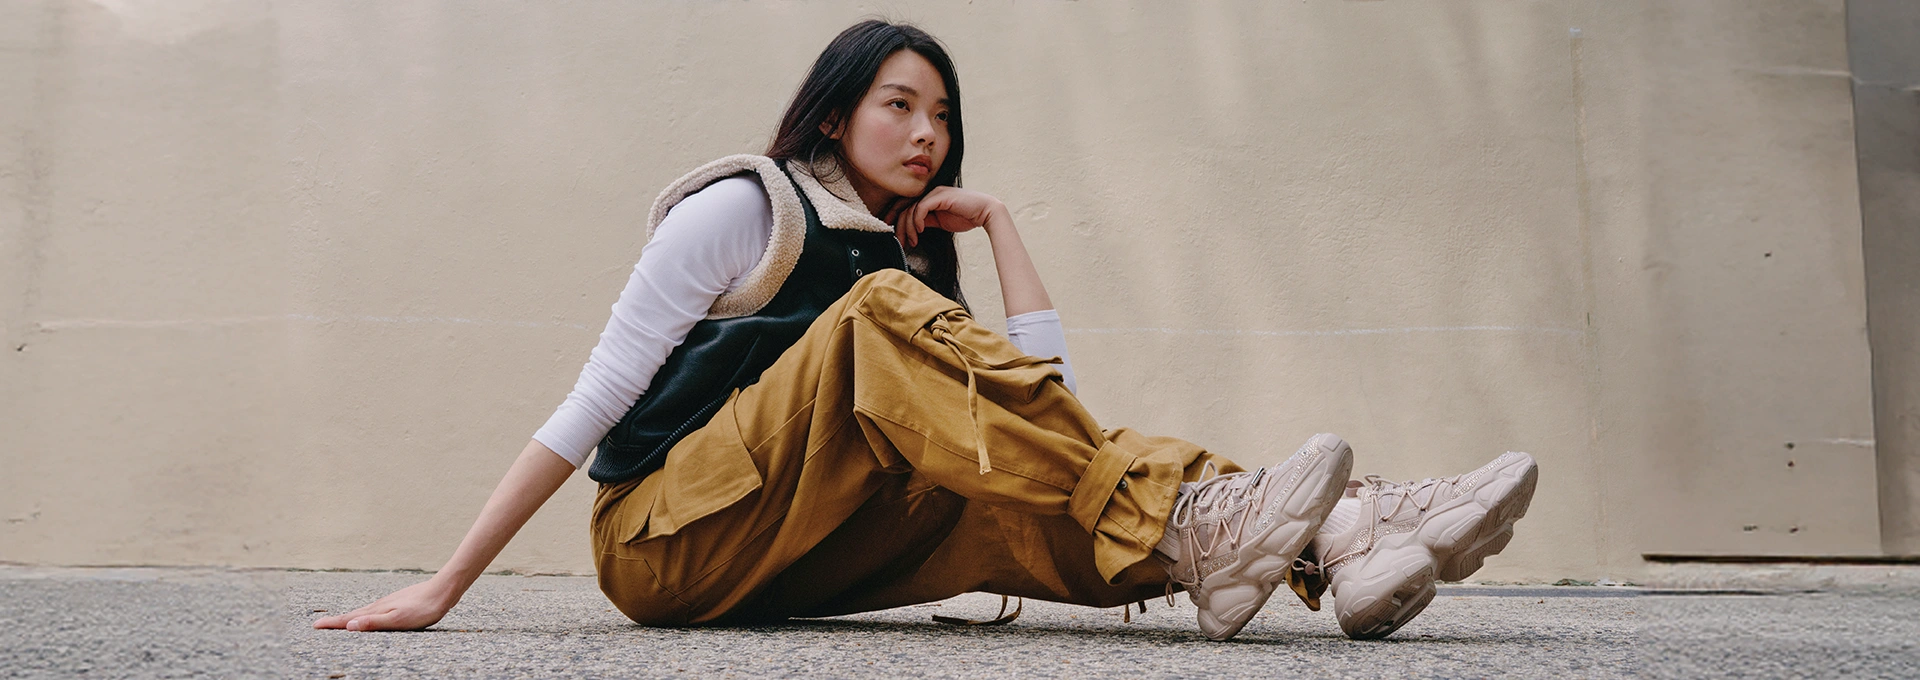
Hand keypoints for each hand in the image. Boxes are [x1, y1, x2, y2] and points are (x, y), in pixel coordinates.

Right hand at [312, 577, 456, 631]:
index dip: (332, 623)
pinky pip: (376, 609)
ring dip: (349, 616)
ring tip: (340, 621)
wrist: (443, 590)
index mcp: (377, 610)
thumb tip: (349, 625)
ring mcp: (389, 602)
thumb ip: (374, 622)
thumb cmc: (423, 608)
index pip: (349, 618)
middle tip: (320, 624)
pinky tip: (371, 615)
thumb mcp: (398, 620)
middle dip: (336, 620)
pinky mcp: (398, 602)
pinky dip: (365, 613)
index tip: (315, 626)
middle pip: (353, 614)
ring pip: (364, 610)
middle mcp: (380, 605)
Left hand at [889, 186, 1007, 246]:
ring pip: (911, 209)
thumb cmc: (966, 217)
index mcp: (928, 197)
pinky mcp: (939, 196)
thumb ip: (927, 221)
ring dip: (908, 227)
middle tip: (899, 241)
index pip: (905, 205)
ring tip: (912, 241)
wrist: (985, 212)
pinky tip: (919, 231)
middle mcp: (929, 193)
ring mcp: (934, 193)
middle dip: (898, 226)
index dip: (895, 218)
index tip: (892, 234)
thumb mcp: (940, 222)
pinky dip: (916, 220)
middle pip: (904, 207)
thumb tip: (912, 229)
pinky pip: (921, 208)